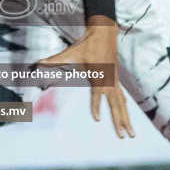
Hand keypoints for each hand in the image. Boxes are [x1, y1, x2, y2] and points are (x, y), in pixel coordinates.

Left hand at [39, 20, 132, 138]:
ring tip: (130, 134)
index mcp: (99, 75)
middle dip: (120, 121)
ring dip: (126, 119)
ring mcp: (114, 81)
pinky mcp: (116, 80)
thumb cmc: (87, 44)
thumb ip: (55, 60)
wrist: (104, 33)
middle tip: (124, 137)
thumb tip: (39, 62)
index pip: (98, 95)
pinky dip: (124, 109)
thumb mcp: (70, 52)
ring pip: (122, 104)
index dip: (96, 106)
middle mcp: (109, 80)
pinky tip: (126, 117)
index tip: (97, 119)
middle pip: (116, 105)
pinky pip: (122, 98)